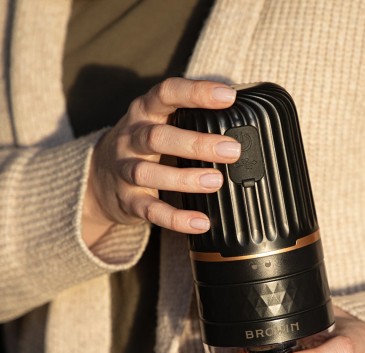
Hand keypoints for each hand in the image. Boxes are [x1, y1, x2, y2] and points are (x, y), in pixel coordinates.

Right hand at [81, 78, 240, 246]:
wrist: (98, 178)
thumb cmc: (143, 147)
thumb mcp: (158, 123)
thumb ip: (190, 118)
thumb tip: (241, 115)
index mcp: (144, 112)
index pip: (167, 93)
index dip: (196, 92)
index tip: (228, 96)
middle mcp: (131, 138)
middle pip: (158, 137)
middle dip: (196, 143)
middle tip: (231, 150)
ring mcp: (125, 170)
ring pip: (149, 173)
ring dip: (184, 178)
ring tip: (215, 181)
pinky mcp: (128, 201)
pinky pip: (151, 210)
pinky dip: (176, 218)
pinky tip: (200, 222)